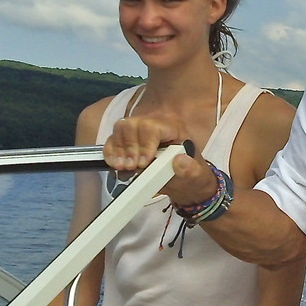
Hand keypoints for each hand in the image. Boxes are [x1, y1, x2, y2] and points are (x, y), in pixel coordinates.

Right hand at [103, 114, 218, 206]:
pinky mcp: (127, 141)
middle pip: (133, 125)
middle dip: (129, 147)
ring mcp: (138, 131)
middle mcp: (153, 124)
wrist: (181, 181)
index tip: (143, 163)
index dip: (145, 143)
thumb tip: (180, 161)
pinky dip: (110, 152)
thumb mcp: (195, 176)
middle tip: (131, 167)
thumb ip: (190, 170)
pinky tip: (114, 164)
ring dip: (118, 149)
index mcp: (172, 127)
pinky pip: (112, 139)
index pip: (153, 127)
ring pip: (120, 129)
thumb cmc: (189, 174)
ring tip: (122, 167)